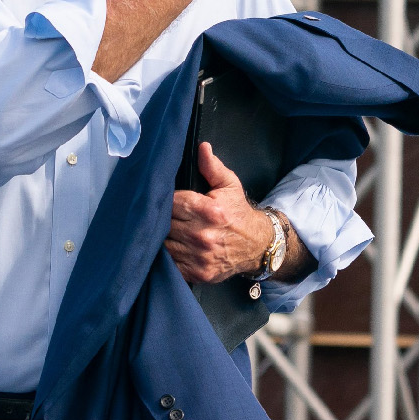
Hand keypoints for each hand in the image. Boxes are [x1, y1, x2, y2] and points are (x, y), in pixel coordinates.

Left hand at [165, 143, 275, 283]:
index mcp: (209, 211)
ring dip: (162, 238)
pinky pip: (171, 264)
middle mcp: (203, 235)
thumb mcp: (229, 186)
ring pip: (164, 244)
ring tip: (165, 231)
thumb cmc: (238, 213)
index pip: (171, 203)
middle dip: (162, 219)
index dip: (166, 200)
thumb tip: (202, 147)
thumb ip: (212, 167)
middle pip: (164, 224)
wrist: (256, 245)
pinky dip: (168, 257)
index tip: (166, 200)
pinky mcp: (198, 272)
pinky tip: (173, 247)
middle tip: (162, 216)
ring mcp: (199, 256)